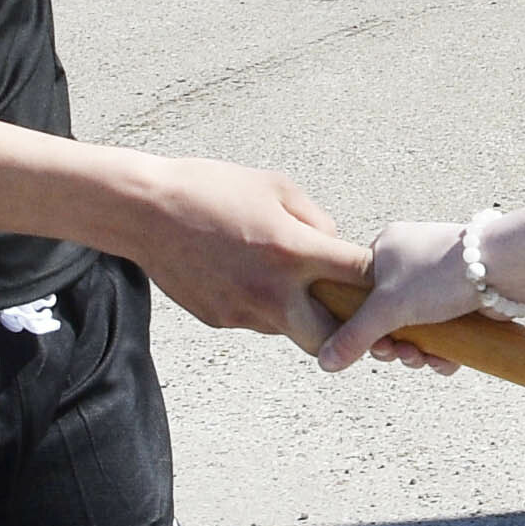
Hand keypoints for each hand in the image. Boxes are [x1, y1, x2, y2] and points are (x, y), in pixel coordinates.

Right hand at [119, 157, 368, 350]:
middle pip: (331, 338)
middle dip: (344, 327)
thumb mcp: (276, 187)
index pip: (358, 278)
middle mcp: (271, 292)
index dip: (376, 278)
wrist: (144, 212)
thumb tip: (336, 248)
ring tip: (288, 281)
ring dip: (301, 314)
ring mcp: (243, 311)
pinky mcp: (220, 319)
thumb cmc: (212, 189)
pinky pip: (257, 321)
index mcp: (292, 252)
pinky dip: (266, 307)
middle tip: (344, 306)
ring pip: (291, 330)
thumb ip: (317, 222)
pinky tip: (248, 276)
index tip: (380, 275)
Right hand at [319, 216, 481, 374]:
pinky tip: (445, 362)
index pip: (361, 293)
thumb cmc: (440, 273)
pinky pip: (445, 332)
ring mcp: (440, 281)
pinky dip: (444, 351)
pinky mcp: (465, 299)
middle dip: (393, 343)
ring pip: (418, 327)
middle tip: (399, 353)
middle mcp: (412, 261)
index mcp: (387, 248)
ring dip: (418, 351)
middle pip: (389, 315)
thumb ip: (354, 335)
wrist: (505, 268)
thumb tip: (325, 361)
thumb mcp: (388, 307)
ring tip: (424, 358)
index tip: (371, 344)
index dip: (362, 325)